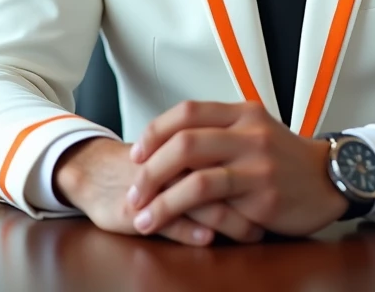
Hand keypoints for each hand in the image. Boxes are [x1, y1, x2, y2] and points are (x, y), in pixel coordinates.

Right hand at [53, 136, 263, 244]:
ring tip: (251, 232)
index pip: (228, 146)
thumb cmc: (144, 164)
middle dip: (249, 197)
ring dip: (229, 219)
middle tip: (270, 214)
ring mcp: (156, 182)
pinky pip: (169, 220)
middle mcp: (173, 157)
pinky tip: (210, 238)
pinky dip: (192, 229)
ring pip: (199, 197)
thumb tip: (253, 162)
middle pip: (219, 169)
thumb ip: (210, 149)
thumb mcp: (178, 150)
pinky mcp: (138, 209)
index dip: (256, 166)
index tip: (280, 188)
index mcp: (187, 136)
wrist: (94, 172)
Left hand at [127, 100, 348, 237]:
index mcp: (242, 112)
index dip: (156, 132)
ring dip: (161, 199)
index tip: (137, 153)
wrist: (328, 179)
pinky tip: (173, 225)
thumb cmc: (285, 159)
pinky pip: (215, 202)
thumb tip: (168, 144)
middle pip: (185, 141)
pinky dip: (185, 213)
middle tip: (133, 191)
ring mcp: (257, 162)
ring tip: (142, 217)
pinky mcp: (262, 194)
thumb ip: (219, 130)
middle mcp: (248, 132)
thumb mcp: (255, 131)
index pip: (188, 111)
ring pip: (195, 175)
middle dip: (150, 169)